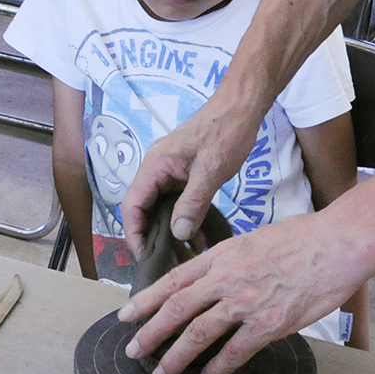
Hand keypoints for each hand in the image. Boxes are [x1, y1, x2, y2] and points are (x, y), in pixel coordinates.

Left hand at [120, 208, 374, 373]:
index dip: (147, 299)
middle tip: (133, 351)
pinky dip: (216, 369)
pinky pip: (234, 352)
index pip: (174, 279)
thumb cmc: (304, 239)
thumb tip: (215, 279)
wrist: (338, 244)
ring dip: (175, 357)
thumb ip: (230, 260)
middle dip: (150, 333)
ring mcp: (246, 301)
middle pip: (176, 309)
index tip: (127, 315)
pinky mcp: (268, 324)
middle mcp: (226, 278)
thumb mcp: (255, 240)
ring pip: (198, 333)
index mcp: (222, 255)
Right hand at [122, 95, 263, 256]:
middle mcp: (157, 170)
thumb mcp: (210, 170)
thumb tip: (177, 234)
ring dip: (171, 234)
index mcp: (154, 166)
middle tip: (167, 266)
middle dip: (154, 240)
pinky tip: (198, 241)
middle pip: (145, 212)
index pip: (132, 207)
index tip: (146, 259)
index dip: (134, 235)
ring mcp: (171, 173)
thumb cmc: (225, 133)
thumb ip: (192, 203)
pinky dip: (185, 222)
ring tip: (184, 259)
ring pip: (162, 210)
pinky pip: (178, 203)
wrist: (242, 107)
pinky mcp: (185, 175)